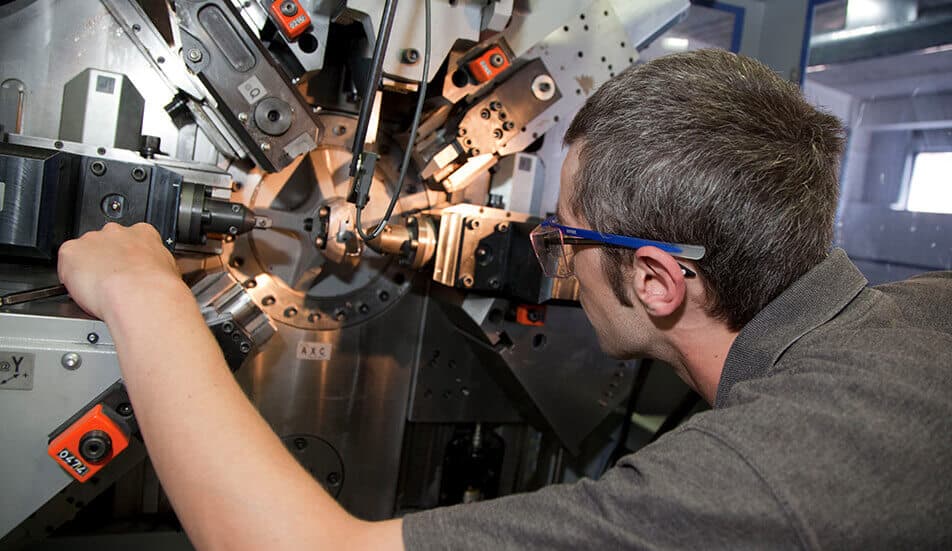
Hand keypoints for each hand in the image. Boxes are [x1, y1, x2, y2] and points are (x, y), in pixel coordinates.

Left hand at [57, 223, 182, 320]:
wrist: (139, 295)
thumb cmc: (156, 287)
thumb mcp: (168, 271)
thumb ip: (154, 264)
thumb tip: (154, 273)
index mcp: (143, 233)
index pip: (132, 237)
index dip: (128, 254)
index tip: (129, 267)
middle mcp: (117, 232)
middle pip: (105, 242)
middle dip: (107, 259)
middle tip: (113, 280)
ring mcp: (93, 240)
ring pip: (85, 252)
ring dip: (89, 267)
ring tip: (99, 290)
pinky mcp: (71, 252)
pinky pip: (66, 263)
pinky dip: (70, 276)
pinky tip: (84, 290)